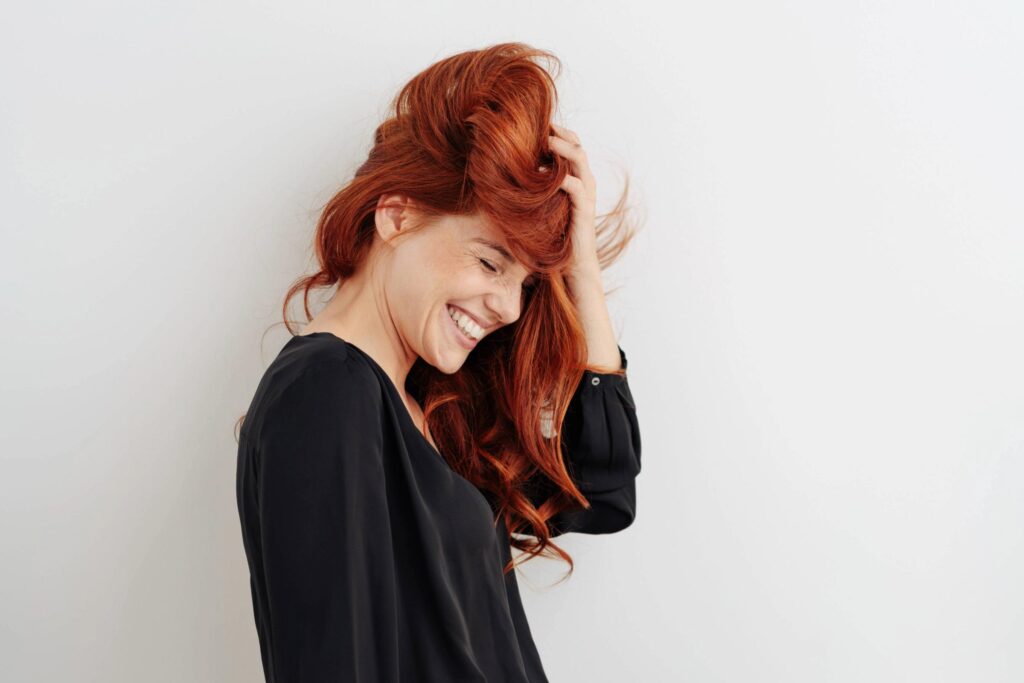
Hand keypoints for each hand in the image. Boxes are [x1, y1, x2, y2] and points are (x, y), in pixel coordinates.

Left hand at [547, 123, 600, 285]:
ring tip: (547, 142)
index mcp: (575, 178)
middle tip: (540, 126)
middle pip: (577, 146)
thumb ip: (535, 188)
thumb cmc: (555, 236)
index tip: (534, 126)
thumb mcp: (542, 206)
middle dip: (560, 133)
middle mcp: (584, 182)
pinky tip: (548, 176)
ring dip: (563, 149)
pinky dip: (565, 179)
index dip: (555, 132)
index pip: (570, 145)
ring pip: (580, 161)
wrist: (572, 265)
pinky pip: (578, 188)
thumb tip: (506, 174)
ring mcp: (586, 196)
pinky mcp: (584, 210)